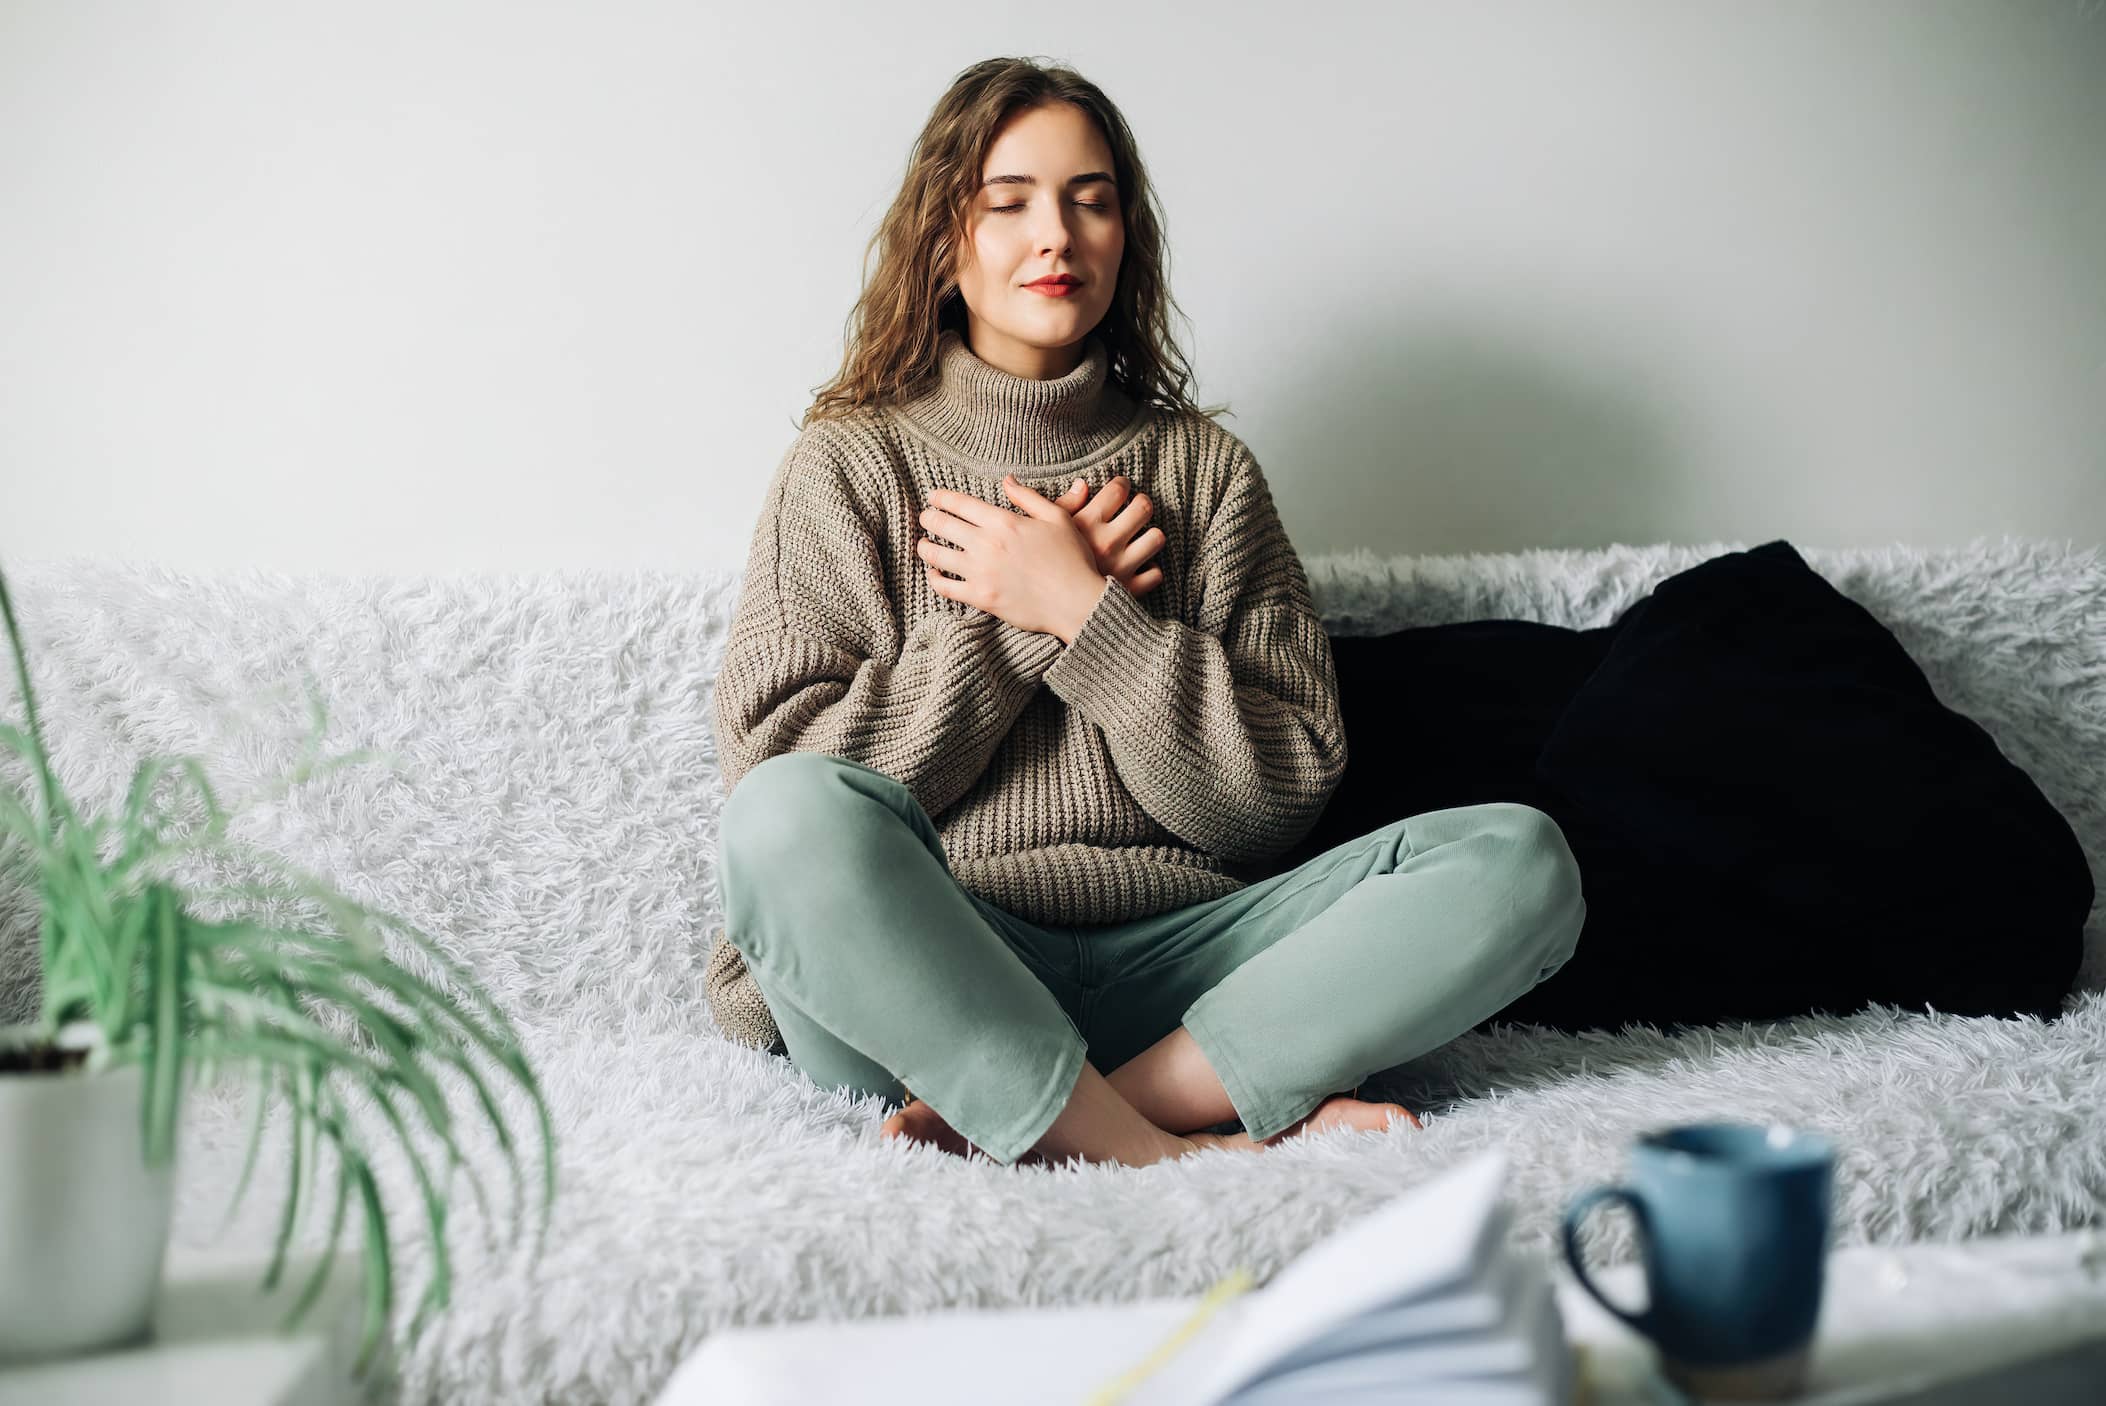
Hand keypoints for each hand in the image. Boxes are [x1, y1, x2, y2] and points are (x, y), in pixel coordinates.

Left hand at [916, 475, 1108, 642]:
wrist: (1077, 602)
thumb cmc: (1072, 559)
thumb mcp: (1057, 518)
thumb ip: (1028, 497)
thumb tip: (1007, 480)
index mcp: (1004, 522)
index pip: (960, 504)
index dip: (941, 498)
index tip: (933, 496)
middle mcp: (987, 544)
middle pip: (942, 525)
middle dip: (928, 518)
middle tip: (925, 517)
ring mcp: (981, 572)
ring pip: (936, 555)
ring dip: (925, 547)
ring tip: (923, 544)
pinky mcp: (980, 598)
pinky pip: (945, 587)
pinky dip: (934, 579)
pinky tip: (934, 574)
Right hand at [1051, 474, 1164, 596]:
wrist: (1045, 609)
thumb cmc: (1040, 566)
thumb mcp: (1044, 530)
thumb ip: (1064, 504)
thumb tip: (1082, 484)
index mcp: (1087, 523)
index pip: (1118, 489)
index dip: (1122, 484)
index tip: (1120, 488)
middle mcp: (1108, 542)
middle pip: (1143, 507)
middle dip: (1141, 504)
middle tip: (1135, 509)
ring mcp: (1121, 566)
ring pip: (1155, 538)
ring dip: (1150, 537)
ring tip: (1140, 538)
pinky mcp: (1129, 590)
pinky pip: (1154, 574)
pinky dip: (1149, 571)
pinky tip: (1138, 568)